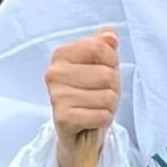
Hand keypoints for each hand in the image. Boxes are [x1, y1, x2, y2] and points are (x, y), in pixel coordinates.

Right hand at [45, 29, 120, 166]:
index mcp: (61, 55)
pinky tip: (91, 120)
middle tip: (99, 96)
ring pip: (107, 97)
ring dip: (109, 106)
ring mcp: (56, 96)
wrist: (80, 133)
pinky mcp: (62, 118)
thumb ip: (105, 46)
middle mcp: (54, 73)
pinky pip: (101, 115)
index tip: (103, 72)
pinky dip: (103, 119)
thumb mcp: (102, 66)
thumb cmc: (92, 95)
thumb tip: (110, 34)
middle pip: (107, 75)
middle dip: (112, 89)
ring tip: (95, 108)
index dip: (112, 62)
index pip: (100, 47)